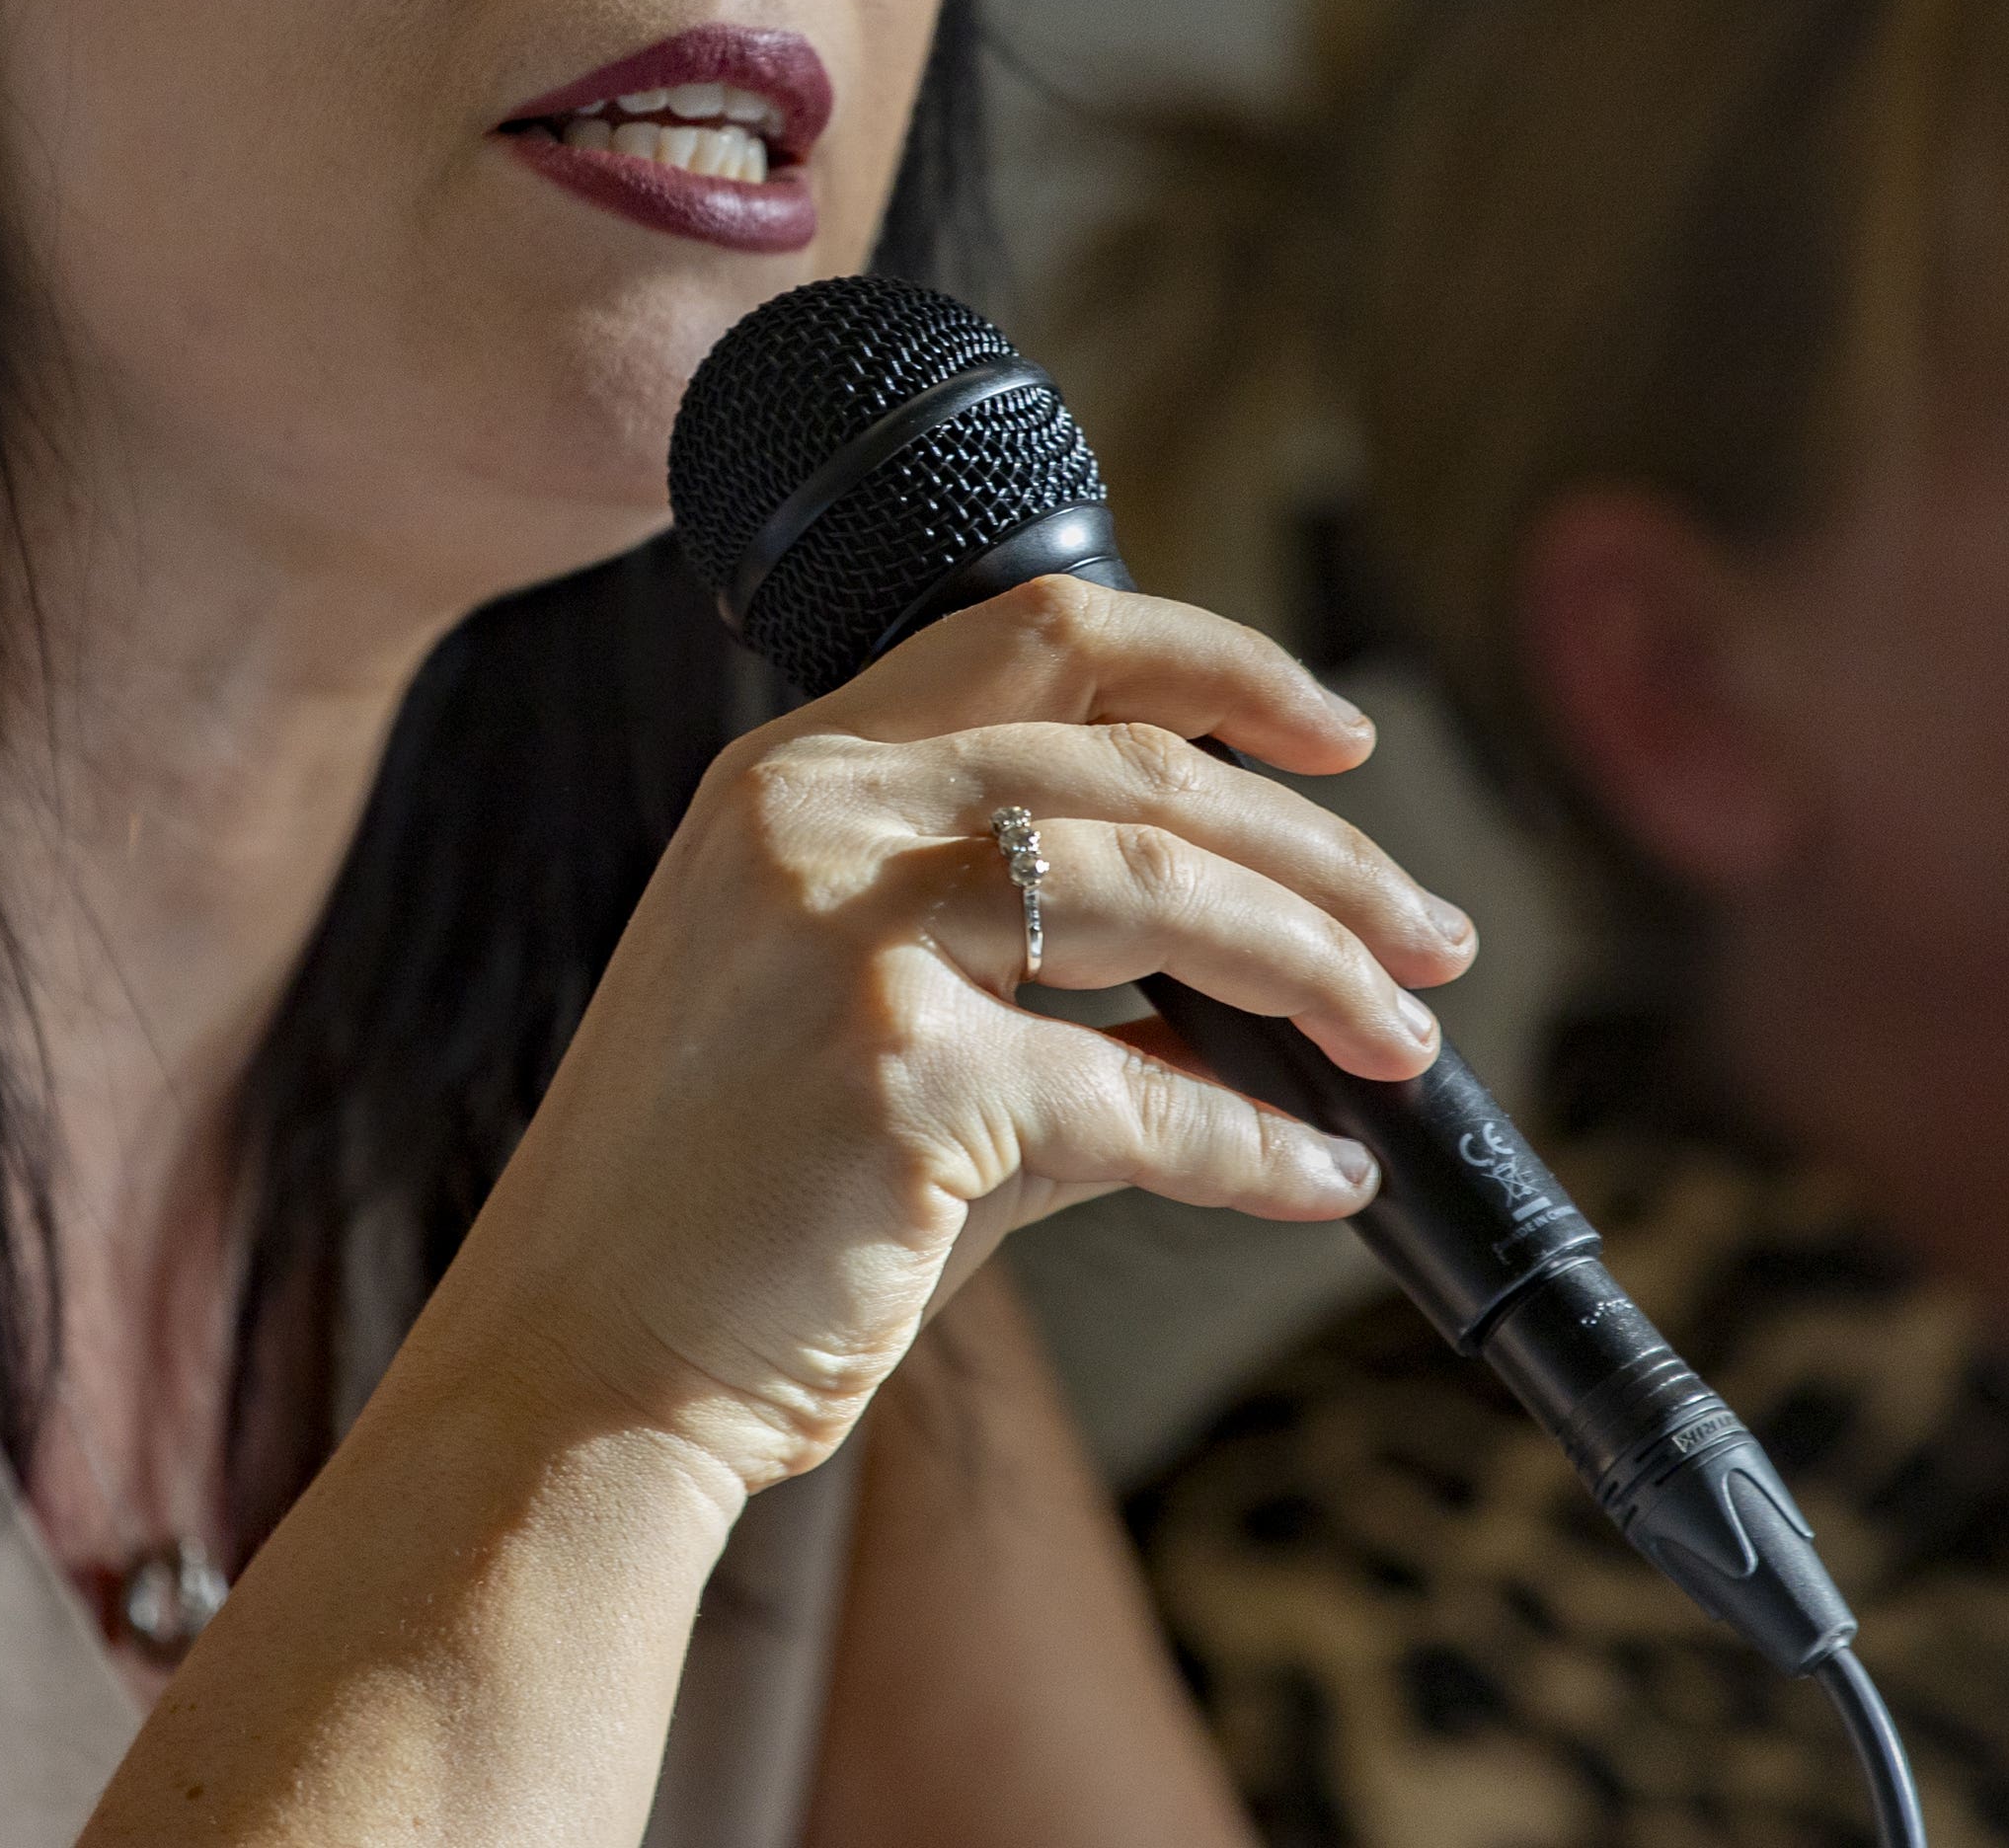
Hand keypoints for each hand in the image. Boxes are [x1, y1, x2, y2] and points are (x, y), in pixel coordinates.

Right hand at [427, 576, 1478, 1497]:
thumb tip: (1252, 1012)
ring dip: (1322, 974)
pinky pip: (1141, 1100)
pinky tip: (1315, 1181)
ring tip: (1401, 1048)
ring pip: (1165, 897)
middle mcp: (812, 819)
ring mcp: (845, 936)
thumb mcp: (863, 1031)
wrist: (575, 1372)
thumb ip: (1044, 990)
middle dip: (1326, 857)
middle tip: (1433, 937)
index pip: (1038, 635)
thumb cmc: (715, 1216)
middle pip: (1141, 768)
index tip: (1341, 731)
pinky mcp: (895, 1076)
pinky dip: (1257, 1147)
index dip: (1220, 663)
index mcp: (791, 775)